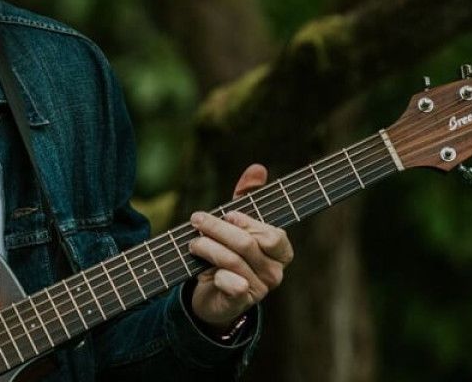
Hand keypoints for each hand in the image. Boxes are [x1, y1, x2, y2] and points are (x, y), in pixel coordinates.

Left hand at [187, 164, 293, 329]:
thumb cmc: (229, 250)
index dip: (248, 222)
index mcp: (280, 251)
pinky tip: (203, 269)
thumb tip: (258, 168)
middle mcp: (275, 271)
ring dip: (207, 247)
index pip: (273, 235)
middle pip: (247, 244)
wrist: (213, 291)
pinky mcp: (242, 302)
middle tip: (196, 220)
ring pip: (233, 260)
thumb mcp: (237, 221)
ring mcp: (260, 289)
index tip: (227, 214)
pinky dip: (215, 274)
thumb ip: (248, 195)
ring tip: (192, 242)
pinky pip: (231, 284)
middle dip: (217, 228)